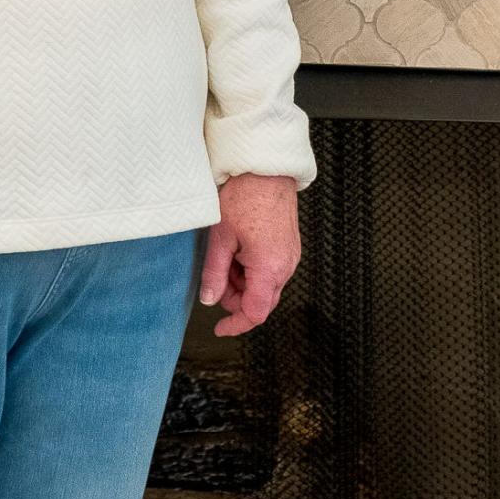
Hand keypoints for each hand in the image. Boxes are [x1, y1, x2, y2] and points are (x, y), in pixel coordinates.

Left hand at [198, 172, 300, 336]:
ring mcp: (290, 257)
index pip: (255, 313)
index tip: (219, 328)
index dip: (235, 324)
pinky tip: (239, 248)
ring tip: (226, 253)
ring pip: (264, 286)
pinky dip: (252, 269)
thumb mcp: (220, 238)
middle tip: (216, 277)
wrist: (266, 170)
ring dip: (243, 281)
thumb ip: (215, 273)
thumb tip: (209, 300)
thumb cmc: (244, 198)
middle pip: (260, 301)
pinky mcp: (289, 247)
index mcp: (270, 268)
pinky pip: (271, 270)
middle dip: (236, 298)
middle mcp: (286, 267)